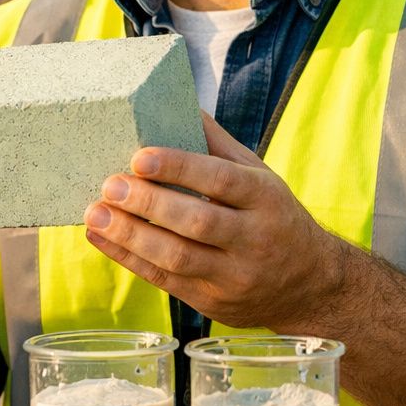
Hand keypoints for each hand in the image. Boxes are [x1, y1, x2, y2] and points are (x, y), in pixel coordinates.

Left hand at [82, 112, 342, 331]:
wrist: (310, 286)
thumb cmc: (274, 218)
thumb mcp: (260, 177)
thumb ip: (218, 144)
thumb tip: (179, 103)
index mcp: (266, 199)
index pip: (222, 181)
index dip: (180, 168)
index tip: (140, 157)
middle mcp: (254, 239)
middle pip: (198, 222)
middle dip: (149, 204)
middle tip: (109, 185)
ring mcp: (233, 276)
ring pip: (178, 257)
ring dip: (130, 235)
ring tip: (95, 214)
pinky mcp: (211, 302)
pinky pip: (165, 281)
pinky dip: (128, 258)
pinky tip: (101, 238)